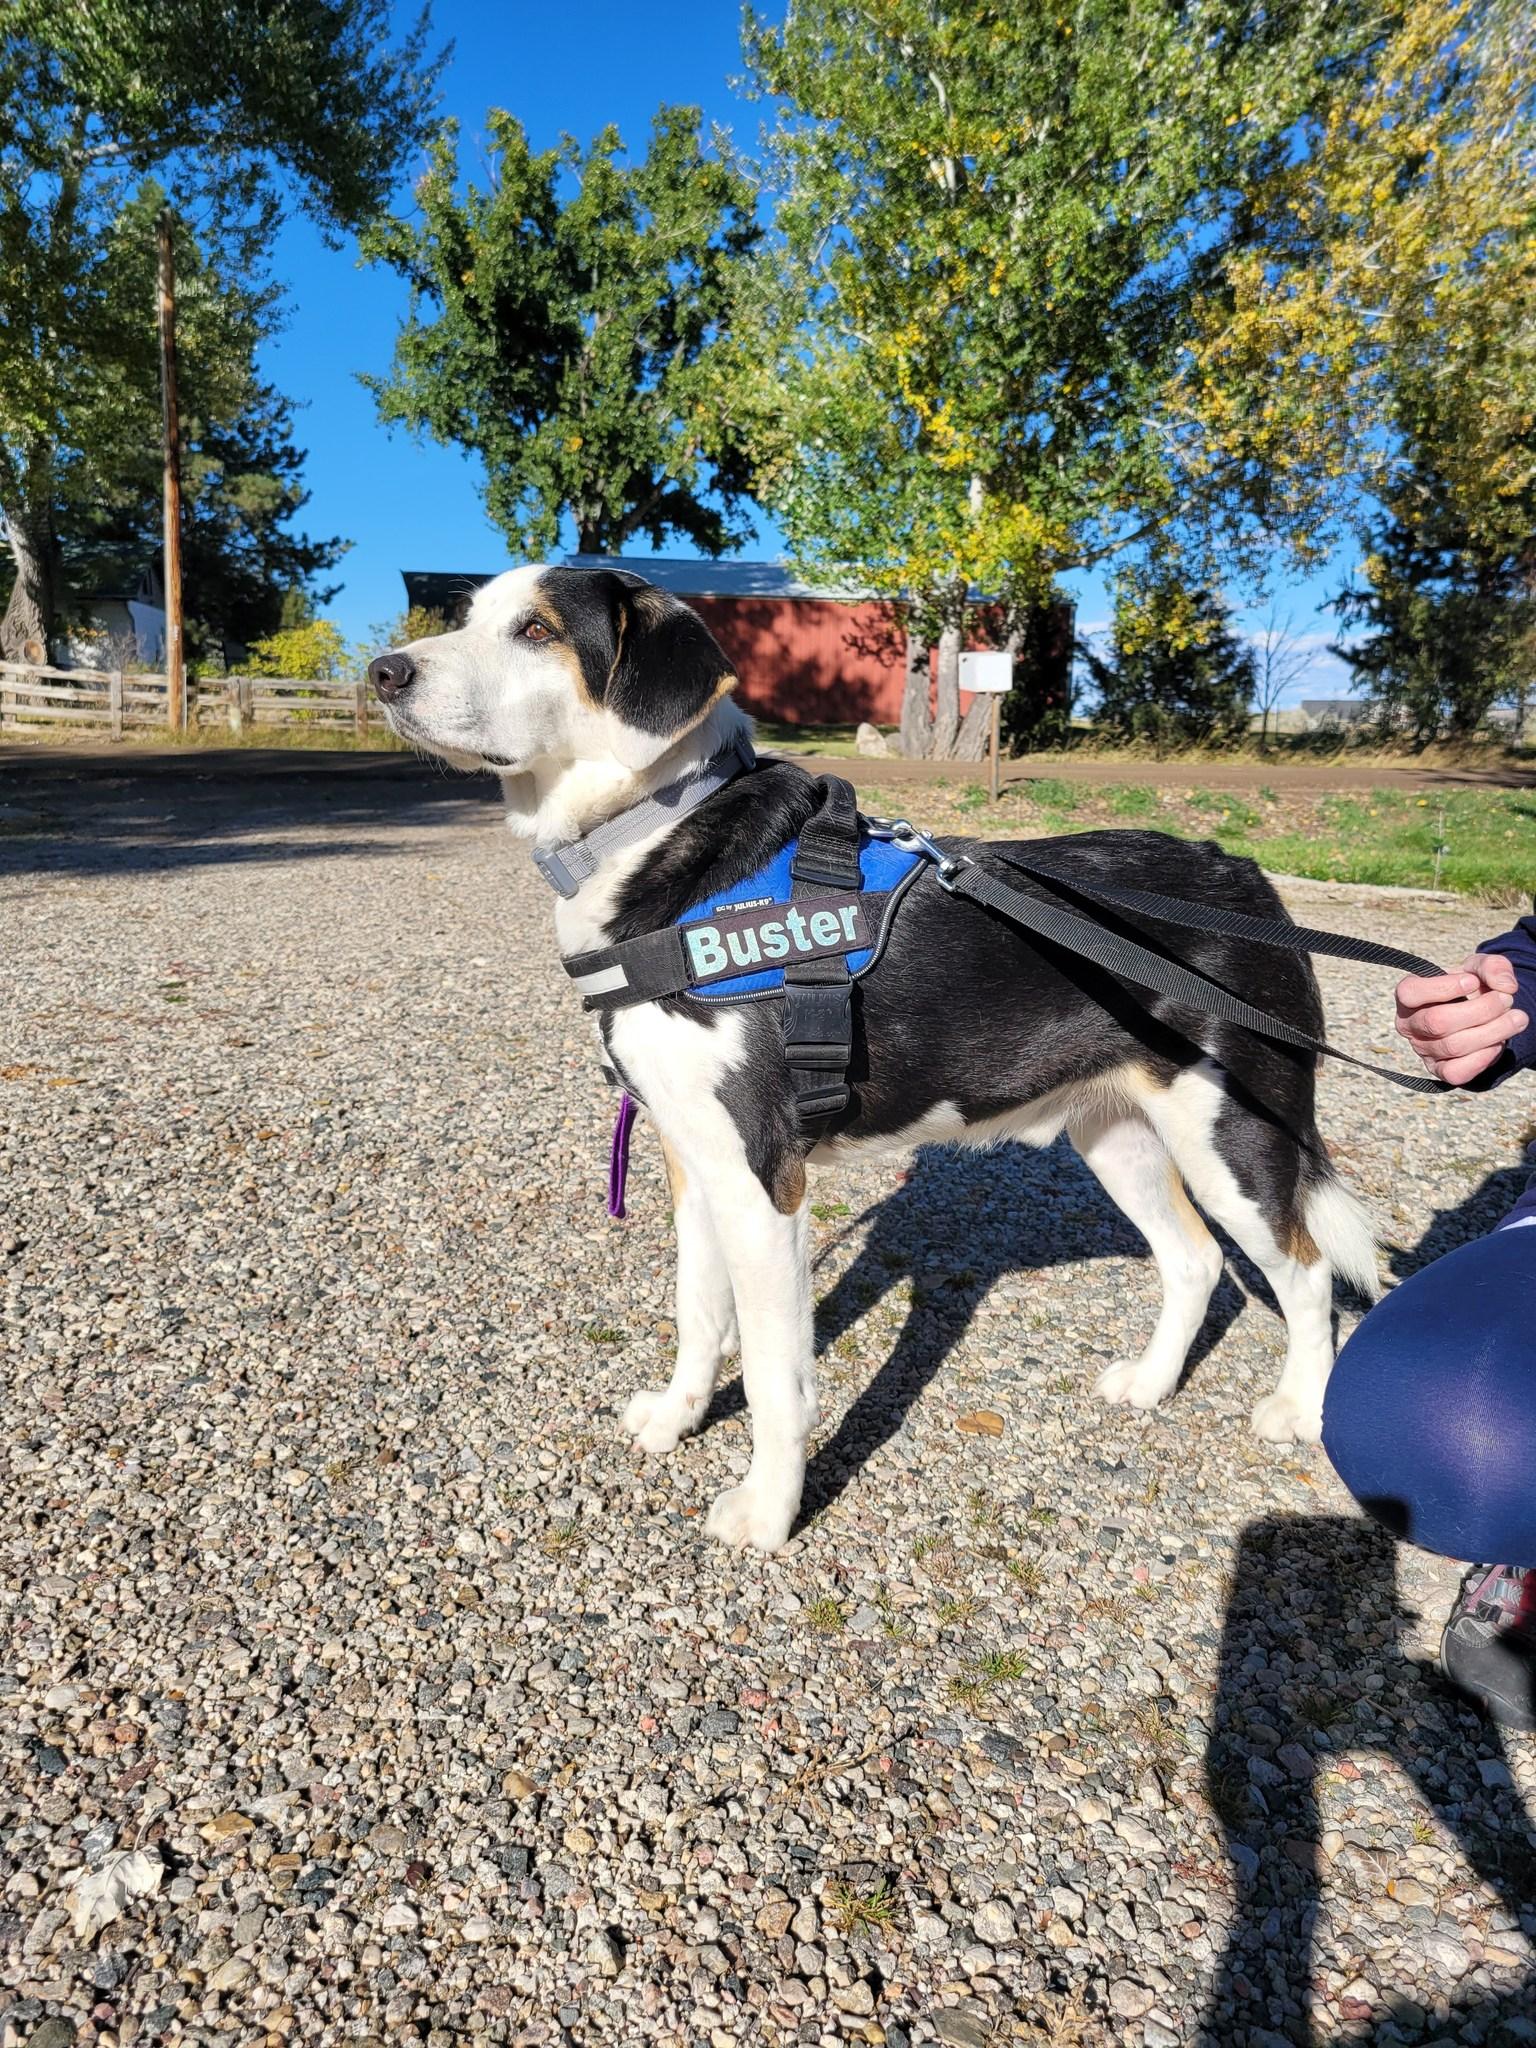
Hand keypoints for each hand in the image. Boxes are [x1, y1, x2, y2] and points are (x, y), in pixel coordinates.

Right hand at [1394, 952, 1527, 1085]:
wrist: (1477, 1014)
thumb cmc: (1469, 987)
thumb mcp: (1478, 968)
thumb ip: (1492, 966)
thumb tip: (1505, 986)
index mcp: (1409, 996)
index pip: (1410, 993)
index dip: (1443, 987)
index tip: (1473, 981)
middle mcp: (1409, 1025)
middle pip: (1438, 1022)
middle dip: (1481, 1009)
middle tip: (1507, 999)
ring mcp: (1423, 1050)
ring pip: (1454, 1046)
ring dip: (1493, 1031)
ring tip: (1517, 1018)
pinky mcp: (1440, 1070)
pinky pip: (1457, 1071)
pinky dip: (1483, 1057)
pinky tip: (1498, 1042)